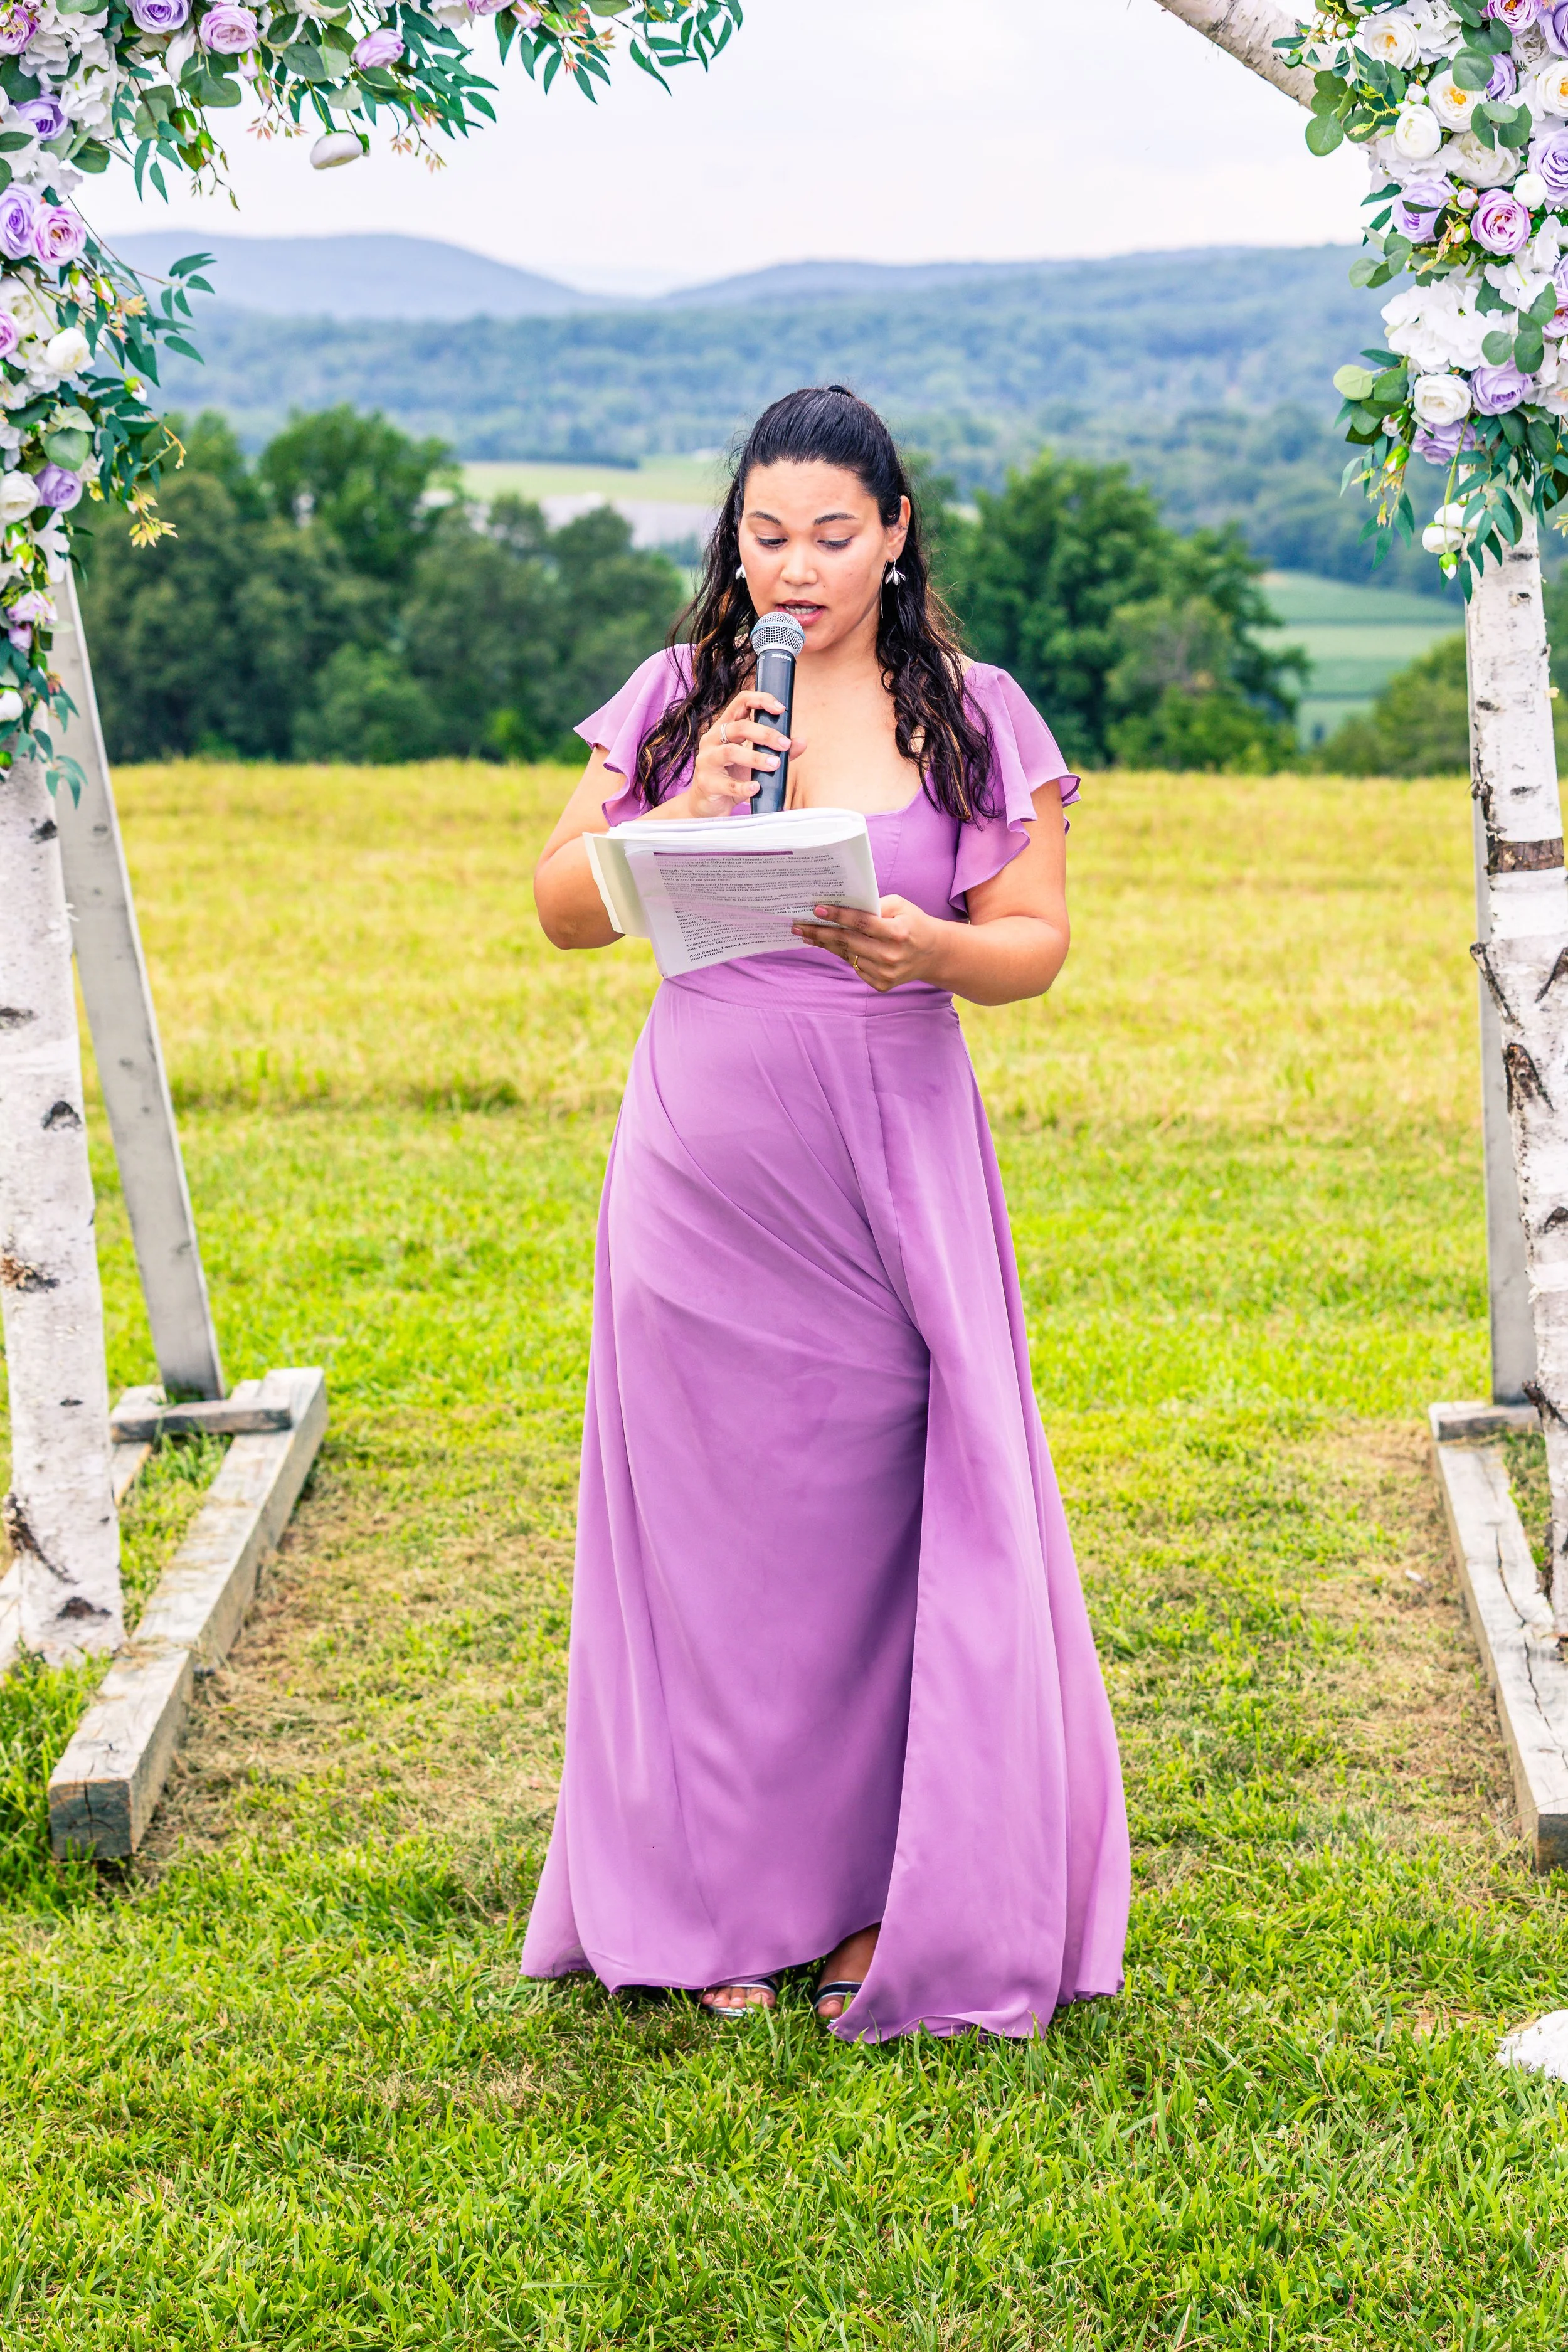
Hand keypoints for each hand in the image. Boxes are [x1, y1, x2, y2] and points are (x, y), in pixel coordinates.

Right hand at [685, 690, 805, 820]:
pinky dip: (743, 786)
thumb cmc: (733, 778)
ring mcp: (706, 760)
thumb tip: (801, 742)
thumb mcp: (755, 762)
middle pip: (738, 727)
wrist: (710, 806)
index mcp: (725, 727)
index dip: (761, 700)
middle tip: (784, 745)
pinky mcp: (706, 782)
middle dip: (765, 734)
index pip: (740, 702)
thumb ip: (776, 750)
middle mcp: (712, 739)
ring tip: (775, 765)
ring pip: (730, 752)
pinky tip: (756, 787)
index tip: (781, 709)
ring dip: (756, 758)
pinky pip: (727, 783)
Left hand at [792, 895, 942, 991]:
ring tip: (808, 935)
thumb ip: (875, 904)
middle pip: (848, 942)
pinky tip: (831, 946)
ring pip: (848, 955)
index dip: (837, 915)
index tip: (816, 909)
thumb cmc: (913, 923)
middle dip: (820, 932)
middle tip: (799, 926)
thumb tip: (843, 906)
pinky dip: (844, 955)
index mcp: (897, 933)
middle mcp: (890, 955)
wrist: (933, 954)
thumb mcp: (901, 906)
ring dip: (826, 945)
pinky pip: (855, 967)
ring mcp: (885, 973)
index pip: (861, 923)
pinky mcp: (881, 984)